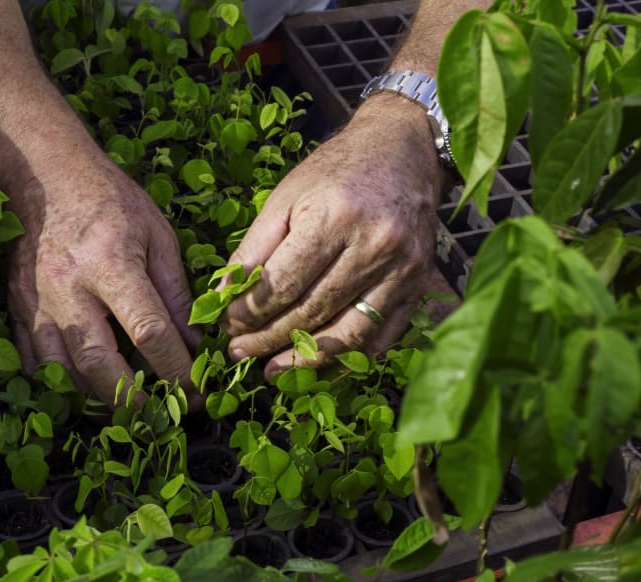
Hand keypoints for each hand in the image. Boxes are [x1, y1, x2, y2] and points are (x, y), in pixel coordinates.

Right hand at [5, 143, 197, 403]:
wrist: (44, 178)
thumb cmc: (111, 202)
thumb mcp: (158, 236)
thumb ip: (176, 292)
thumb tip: (194, 345)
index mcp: (111, 264)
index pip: (149, 332)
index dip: (175, 370)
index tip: (195, 392)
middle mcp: (69, 289)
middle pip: (99, 364)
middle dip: (134, 400)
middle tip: (162, 415)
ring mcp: (36, 302)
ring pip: (62, 372)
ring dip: (98, 400)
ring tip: (128, 411)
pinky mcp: (16, 310)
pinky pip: (34, 364)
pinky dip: (62, 385)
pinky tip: (87, 391)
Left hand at [222, 94, 447, 376]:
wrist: (404, 149)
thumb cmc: (336, 170)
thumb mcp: (286, 195)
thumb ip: (254, 248)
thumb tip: (223, 298)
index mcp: (333, 217)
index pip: (283, 284)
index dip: (250, 313)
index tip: (226, 326)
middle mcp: (372, 246)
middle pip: (312, 312)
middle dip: (269, 340)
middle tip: (239, 354)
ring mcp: (401, 270)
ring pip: (347, 334)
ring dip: (305, 361)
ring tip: (273, 372)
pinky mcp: (417, 287)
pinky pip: (380, 338)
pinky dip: (347, 360)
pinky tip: (317, 368)